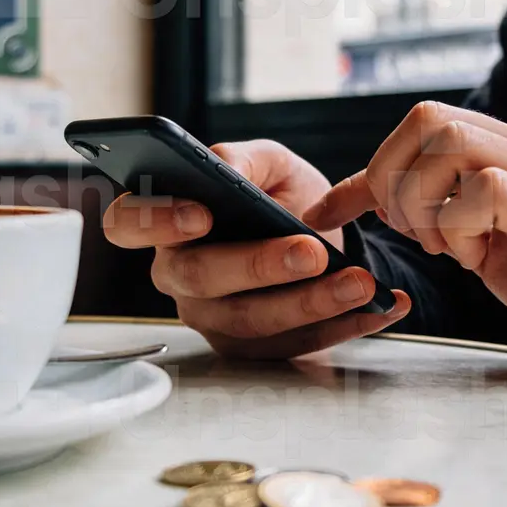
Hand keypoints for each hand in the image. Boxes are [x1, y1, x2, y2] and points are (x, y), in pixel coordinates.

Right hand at [102, 140, 411, 359]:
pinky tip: (378, 307)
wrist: (322, 235)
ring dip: (311, 303)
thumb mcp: (267, 163)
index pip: (128, 223)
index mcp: (163, 221)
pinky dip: (342, 326)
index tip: (203, 213)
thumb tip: (227, 171)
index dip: (156, 221)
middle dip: (259, 265)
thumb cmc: (278, 196)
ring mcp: (212, 318)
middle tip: (310, 251)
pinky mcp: (253, 348)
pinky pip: (293, 344)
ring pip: (251, 320)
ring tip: (359, 283)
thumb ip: (241, 158)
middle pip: (201, 278)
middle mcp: (178, 275)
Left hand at [304, 102, 506, 372]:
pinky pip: (487, 190)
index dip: (367, 168)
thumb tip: (380, 205)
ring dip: (423, 201)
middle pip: (427, 118)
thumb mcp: (488, 244)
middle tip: (410, 233)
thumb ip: (445, 215)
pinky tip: (477, 259)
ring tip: (445, 247)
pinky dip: (459, 226)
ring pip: (450, 142)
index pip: (424, 124)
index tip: (330, 213)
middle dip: (390, 179)